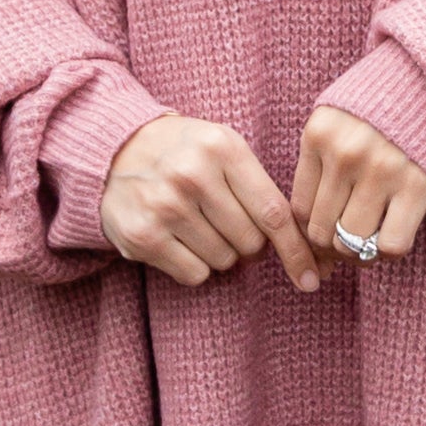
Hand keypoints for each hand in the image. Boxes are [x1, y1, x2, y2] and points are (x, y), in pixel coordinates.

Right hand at [100, 111, 320, 289]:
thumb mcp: (223, 148)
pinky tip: (177, 239)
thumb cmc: (183, 152)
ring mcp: (165, 206)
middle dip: (247, 243)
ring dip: (219, 253)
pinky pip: (195, 274)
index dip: (296, 251)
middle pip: (251, 243)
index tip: (312, 278)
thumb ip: (260, 187)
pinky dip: (194, 265)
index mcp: (222, 148)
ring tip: (196, 224)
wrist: (114, 149)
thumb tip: (302, 245)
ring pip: (224, 261)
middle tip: (225, 223)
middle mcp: (193, 176)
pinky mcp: (143, 235)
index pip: (273, 212)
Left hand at [292, 105, 425, 262]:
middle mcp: (345, 153)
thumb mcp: (338, 120)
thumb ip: (320, 162)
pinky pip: (391, 244)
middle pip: (321, 230)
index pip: (299, 208)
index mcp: (318, 134)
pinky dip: (389, 251)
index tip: (325, 237)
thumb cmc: (383, 109)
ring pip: (351, 242)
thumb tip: (308, 230)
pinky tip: (394, 234)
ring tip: (369, 243)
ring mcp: (380, 170)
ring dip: (359, 253)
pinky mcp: (417, 186)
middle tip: (347, 244)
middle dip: (332, 247)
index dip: (309, 234)